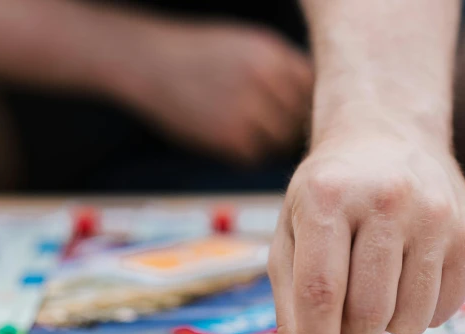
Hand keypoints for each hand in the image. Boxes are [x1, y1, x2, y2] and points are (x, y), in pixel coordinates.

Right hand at [126, 22, 312, 163]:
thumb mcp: (248, 46)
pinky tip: (233, 140)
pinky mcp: (229, 139)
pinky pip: (256, 156)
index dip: (308, 102)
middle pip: (301, 118)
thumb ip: (281, 68)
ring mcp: (248, 111)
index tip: (299, 111)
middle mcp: (265, 81)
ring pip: (282, 141)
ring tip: (254, 134)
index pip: (312, 89)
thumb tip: (314, 97)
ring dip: (273, 143)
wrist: (151, 63)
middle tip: (279, 131)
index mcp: (272, 56)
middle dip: (292, 126)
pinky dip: (250, 153)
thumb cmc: (201, 55)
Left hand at [268, 134, 464, 333]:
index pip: (321, 292)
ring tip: (375, 282)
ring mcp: (437, 214)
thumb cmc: (328, 194)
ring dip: (385, 322)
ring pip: (409, 321)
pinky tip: (407, 273)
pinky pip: (445, 311)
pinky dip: (419, 311)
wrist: (387, 136)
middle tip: (343, 307)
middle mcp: (387, 199)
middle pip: (367, 313)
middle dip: (349, 333)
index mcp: (327, 197)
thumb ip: (289, 298)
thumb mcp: (291, 231)